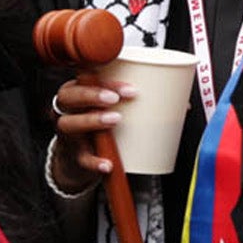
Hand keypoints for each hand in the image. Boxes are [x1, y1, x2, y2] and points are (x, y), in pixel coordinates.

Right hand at [48, 70, 132, 191]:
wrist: (78, 159)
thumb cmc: (97, 126)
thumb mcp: (106, 108)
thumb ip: (129, 99)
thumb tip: (176, 98)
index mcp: (75, 93)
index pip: (84, 79)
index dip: (104, 81)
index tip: (128, 88)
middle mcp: (66, 111)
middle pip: (68, 96)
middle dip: (92, 95)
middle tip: (114, 99)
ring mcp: (68, 133)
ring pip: (69, 124)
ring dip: (92, 120)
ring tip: (114, 120)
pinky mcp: (74, 155)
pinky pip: (81, 158)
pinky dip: (94, 161)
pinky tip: (107, 163)